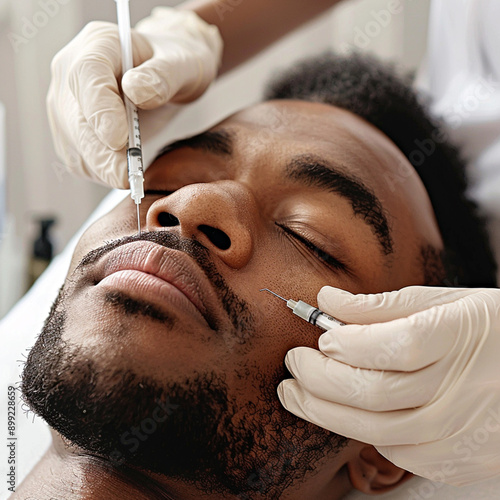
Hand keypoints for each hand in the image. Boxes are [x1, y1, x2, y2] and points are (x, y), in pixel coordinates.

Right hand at [47, 7, 222, 187]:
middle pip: (76, 117)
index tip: (118, 140)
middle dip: (101, 153)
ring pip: (74, 143)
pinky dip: (100, 172)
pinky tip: (123, 173)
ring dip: (101, 167)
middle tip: (129, 177)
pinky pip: (79, 158)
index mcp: (99, 44)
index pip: (88, 76)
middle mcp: (72, 72)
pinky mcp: (71, 130)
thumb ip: (163, 75)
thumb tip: (136, 91)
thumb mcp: (184, 64)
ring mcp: (67, 102)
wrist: (169, 73)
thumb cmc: (176, 64)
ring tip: (132, 177)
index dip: (101, 111)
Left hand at [278, 285, 499, 485]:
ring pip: (377, 430)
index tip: (322, 335)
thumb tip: (326, 300)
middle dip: (319, 378)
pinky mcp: (461, 461)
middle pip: (376, 392)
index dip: (352, 343)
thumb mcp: (445, 303)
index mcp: (462, 336)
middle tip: (294, 363)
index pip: (398, 344)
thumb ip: (382, 305)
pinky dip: (363, 429)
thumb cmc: (487, 331)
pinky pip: (397, 451)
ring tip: (296, 393)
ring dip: (324, 411)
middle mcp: (466, 389)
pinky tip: (349, 410)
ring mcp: (465, 431)